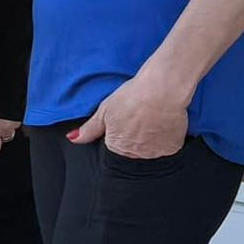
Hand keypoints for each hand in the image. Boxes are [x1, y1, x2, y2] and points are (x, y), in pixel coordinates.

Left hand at [68, 70, 191, 158]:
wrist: (162, 89)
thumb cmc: (132, 97)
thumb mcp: (105, 110)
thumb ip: (89, 129)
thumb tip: (72, 139)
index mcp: (116, 146)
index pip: (115, 147)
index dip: (120, 131)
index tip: (127, 119)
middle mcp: (135, 154)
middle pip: (133, 151)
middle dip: (135, 138)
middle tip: (140, 117)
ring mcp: (154, 153)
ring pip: (151, 150)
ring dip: (151, 139)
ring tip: (153, 118)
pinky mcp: (171, 148)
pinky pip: (167, 147)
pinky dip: (167, 137)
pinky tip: (164, 122)